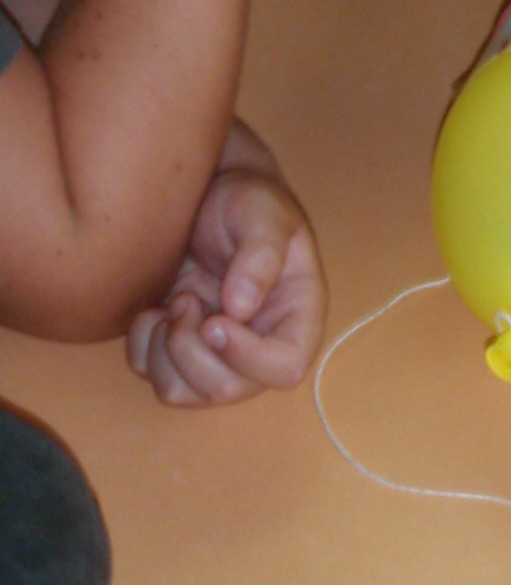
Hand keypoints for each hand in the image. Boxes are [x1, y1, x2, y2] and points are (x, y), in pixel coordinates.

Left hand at [125, 152, 325, 405]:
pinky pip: (150, 376)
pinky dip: (141, 348)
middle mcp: (259, 346)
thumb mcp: (265, 214)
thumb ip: (261, 255)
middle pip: (226, 389)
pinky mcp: (177, 351)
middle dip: (192, 350)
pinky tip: (153, 311)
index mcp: (295, 317)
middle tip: (185, 300)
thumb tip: (241, 309)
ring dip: (163, 351)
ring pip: (182, 392)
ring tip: (173, 301)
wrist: (210, 192)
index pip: (285, 368)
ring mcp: (216, 354)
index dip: (248, 357)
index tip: (215, 320)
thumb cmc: (249, 200)